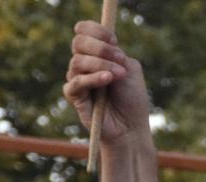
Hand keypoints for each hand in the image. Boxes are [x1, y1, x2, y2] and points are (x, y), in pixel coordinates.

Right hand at [63, 20, 149, 146]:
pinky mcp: (74, 96)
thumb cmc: (132, 99)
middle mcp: (84, 63)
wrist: (131, 127)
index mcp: (96, 54)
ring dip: (101, 64)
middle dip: (100, 47)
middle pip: (78, 42)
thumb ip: (117, 54)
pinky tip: (107, 79)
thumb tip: (106, 45)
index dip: (96, 30)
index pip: (83, 30)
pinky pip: (77, 82)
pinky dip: (93, 78)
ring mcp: (77, 79)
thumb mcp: (130, 70)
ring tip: (118, 75)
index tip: (114, 40)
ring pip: (77, 61)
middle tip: (120, 58)